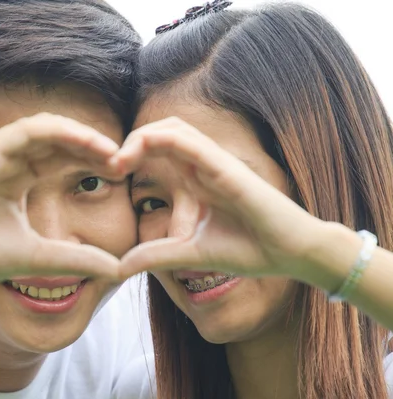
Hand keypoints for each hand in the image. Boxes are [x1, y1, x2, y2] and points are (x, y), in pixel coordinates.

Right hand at [0, 113, 123, 283]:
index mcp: (19, 180)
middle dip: (94, 151)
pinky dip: (60, 132)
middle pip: (61, 144)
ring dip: (82, 138)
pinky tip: (87, 143)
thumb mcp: (37, 256)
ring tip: (112, 153)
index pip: (63, 162)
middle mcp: (9, 162)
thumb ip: (74, 258)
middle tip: (125, 162)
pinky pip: (30, 130)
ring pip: (49, 131)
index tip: (122, 176)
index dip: (93, 165)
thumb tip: (116, 269)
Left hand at [113, 117, 327, 280]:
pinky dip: (167, 141)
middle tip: (108, 164)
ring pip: (175, 129)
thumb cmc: (249, 248)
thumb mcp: (190, 253)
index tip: (109, 173)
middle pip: (162, 131)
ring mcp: (217, 164)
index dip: (130, 152)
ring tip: (118, 160)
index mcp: (195, 177)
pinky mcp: (229, 171)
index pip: (158, 147)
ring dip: (142, 137)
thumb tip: (119, 267)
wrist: (290, 254)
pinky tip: (144, 148)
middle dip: (130, 140)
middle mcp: (204, 164)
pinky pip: (195, 146)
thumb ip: (157, 255)